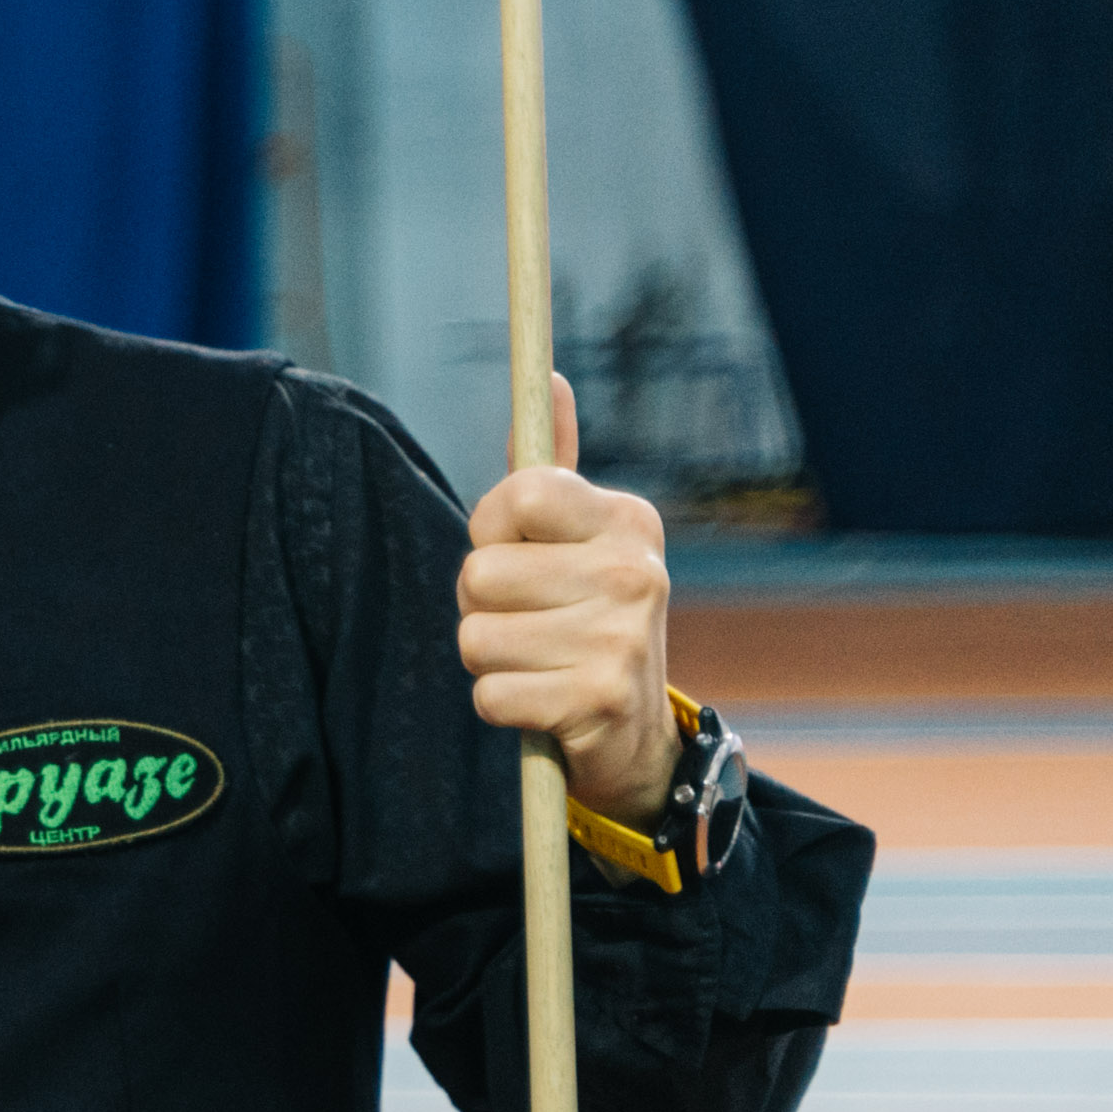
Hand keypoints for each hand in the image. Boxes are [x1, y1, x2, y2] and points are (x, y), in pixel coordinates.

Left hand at [457, 373, 680, 824]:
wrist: (637, 732)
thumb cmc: (584, 620)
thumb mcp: (579, 541)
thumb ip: (551, 471)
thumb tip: (546, 379)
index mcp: (625, 520)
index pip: (515, 496)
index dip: (490, 532)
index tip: (516, 553)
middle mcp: (634, 572)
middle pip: (478, 576)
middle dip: (483, 608)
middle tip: (531, 624)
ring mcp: (621, 638)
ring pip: (476, 638)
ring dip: (490, 660)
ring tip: (539, 662)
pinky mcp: (599, 700)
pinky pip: (489, 695)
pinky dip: (502, 707)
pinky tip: (544, 704)